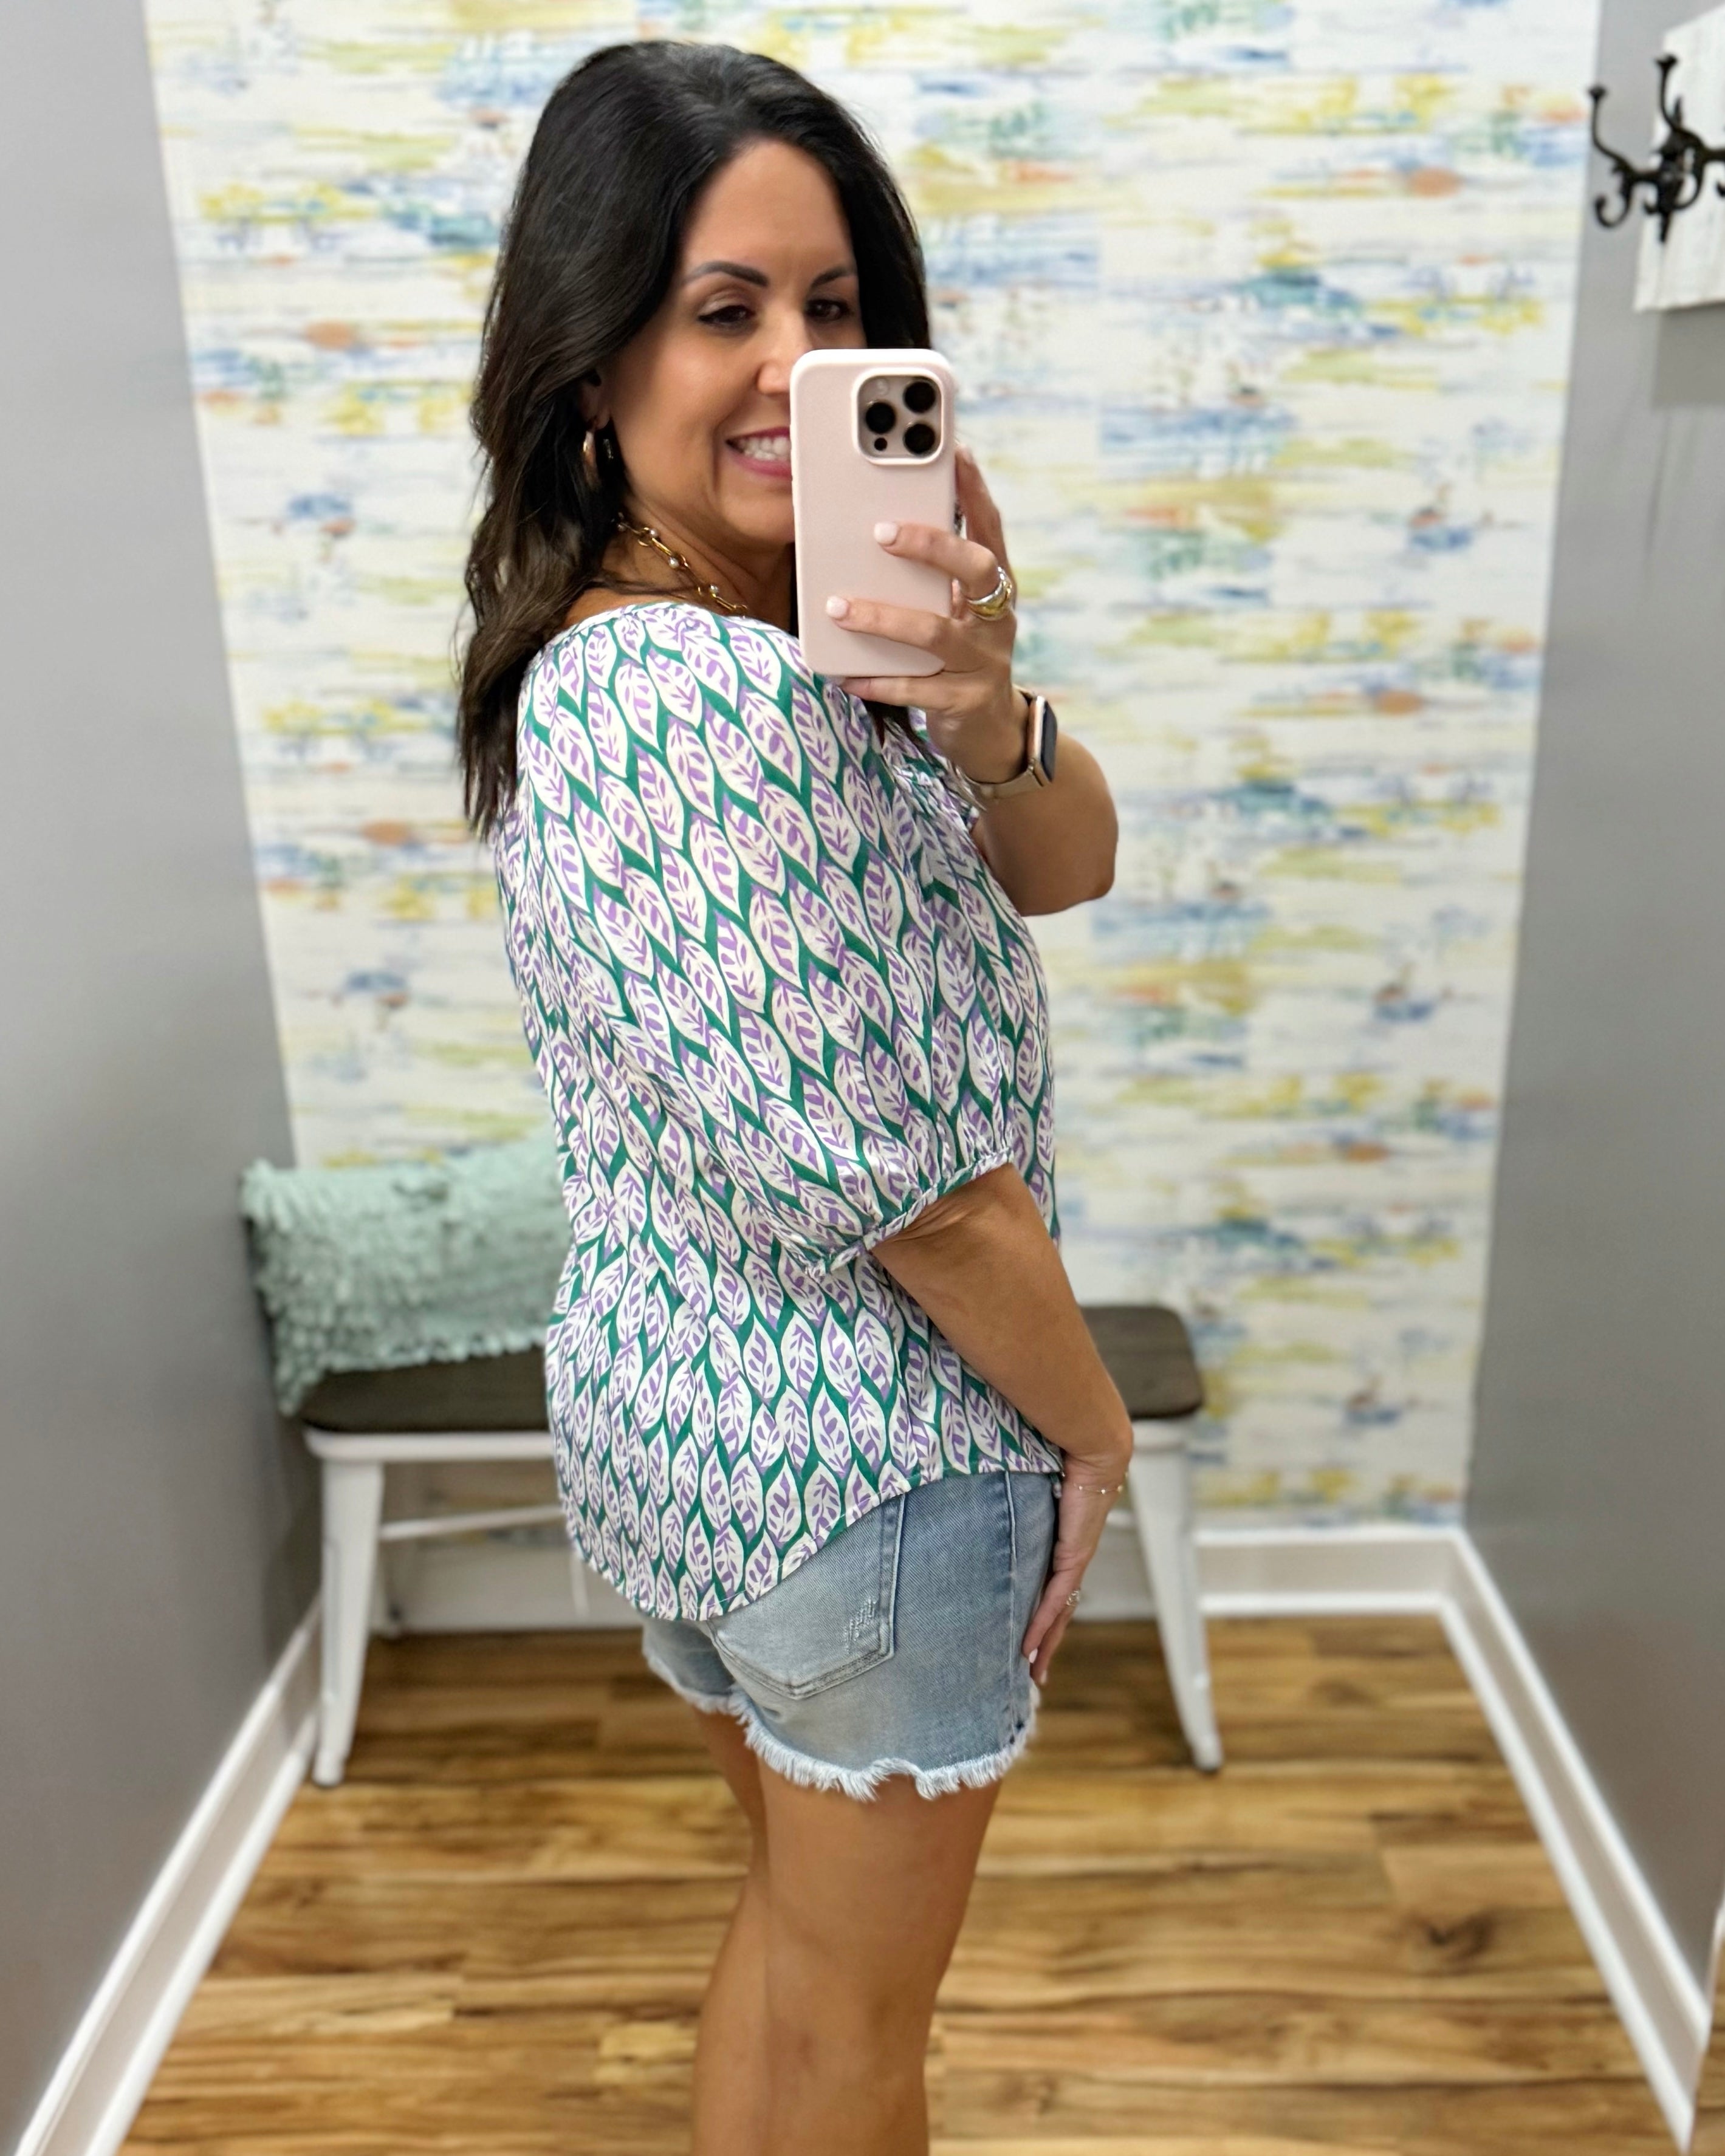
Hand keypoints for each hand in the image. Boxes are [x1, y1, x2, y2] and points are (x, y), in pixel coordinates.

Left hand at [830, 447, 1027, 783]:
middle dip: (931, 545)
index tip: (956, 451)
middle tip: (880, 531)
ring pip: (934, 632)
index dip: (976, 490)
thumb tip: (874, 527)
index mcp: (996, 587)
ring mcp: (984, 662)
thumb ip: (930, 577)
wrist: (989, 733)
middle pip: (976, 569)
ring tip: (838, 608)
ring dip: (883, 617)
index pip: (991, 528)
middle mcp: (998, 619)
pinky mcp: (964, 702)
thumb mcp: (953, 611)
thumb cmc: (958, 656)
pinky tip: (845, 675)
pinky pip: (916, 689)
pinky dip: (878, 680)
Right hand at [1021, 1447, 1130, 1685]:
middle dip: (1047, 1643)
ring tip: (1034, 1672)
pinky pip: (1054, 1599)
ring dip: (1046, 1645)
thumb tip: (991, 1483)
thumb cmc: (1065, 1456)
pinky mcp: (1073, 1557)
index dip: (1045, 1615)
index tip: (1032, 1637)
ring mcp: (1075, 1559)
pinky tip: (1030, 1646)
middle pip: (1060, 1610)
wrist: (1095, 1448)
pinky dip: (1042, 1625)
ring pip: (1060, 1614)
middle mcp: (1073, 1557)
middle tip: (1034, 1672)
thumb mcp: (1035, 1484)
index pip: (1054, 1587)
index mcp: (1066, 1543)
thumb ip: (1017, 1492)